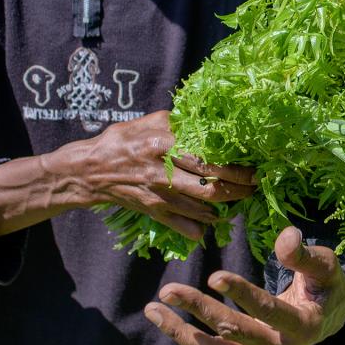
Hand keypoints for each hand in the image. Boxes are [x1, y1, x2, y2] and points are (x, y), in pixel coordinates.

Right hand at [79, 111, 255, 241]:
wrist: (89, 170)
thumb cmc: (122, 140)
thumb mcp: (148, 121)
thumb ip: (178, 120)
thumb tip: (209, 118)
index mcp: (163, 143)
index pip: (207, 157)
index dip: (234, 165)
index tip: (253, 164)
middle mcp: (162, 171)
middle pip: (210, 185)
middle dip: (239, 188)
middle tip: (255, 185)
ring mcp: (158, 195)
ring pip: (202, 208)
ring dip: (226, 207)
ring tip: (241, 199)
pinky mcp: (153, 211)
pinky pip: (184, 225)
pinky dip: (203, 226)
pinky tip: (213, 218)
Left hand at [140, 225, 344, 344]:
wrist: (327, 319)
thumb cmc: (325, 285)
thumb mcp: (326, 267)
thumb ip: (306, 255)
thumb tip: (285, 236)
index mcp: (302, 327)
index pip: (268, 312)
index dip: (242, 294)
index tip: (214, 275)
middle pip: (232, 333)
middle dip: (199, 310)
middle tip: (168, 289)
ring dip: (180, 333)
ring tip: (152, 309)